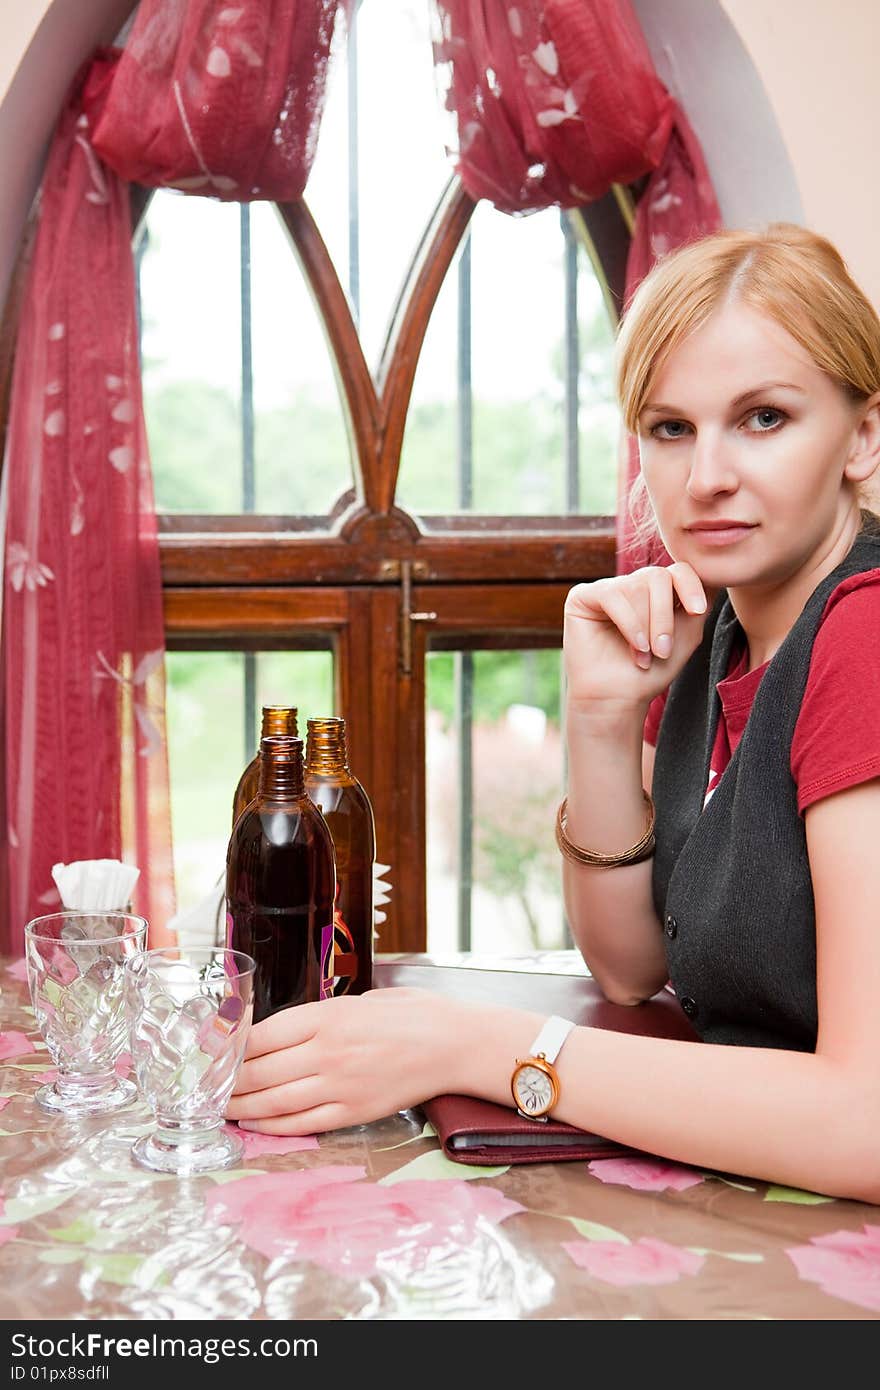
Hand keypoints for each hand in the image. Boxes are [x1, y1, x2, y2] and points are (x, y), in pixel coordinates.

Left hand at [226, 987, 471, 1134]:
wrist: (455, 1044)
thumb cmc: (413, 1014)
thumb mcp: (363, 998)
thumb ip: (323, 1014)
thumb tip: (285, 1029)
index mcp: (329, 1016)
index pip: (262, 1035)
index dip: (231, 1047)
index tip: (214, 1052)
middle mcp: (328, 1052)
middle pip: (259, 1072)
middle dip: (227, 1082)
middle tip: (206, 1086)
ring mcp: (340, 1086)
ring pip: (274, 1102)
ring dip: (241, 1108)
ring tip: (221, 1109)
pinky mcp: (354, 1112)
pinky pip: (302, 1124)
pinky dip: (272, 1127)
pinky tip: (254, 1125)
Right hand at [564, 562, 715, 708]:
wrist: (620, 699)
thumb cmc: (652, 672)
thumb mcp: (686, 634)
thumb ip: (701, 602)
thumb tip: (714, 573)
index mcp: (656, 592)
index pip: (678, 569)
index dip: (690, 585)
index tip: (698, 611)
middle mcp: (632, 585)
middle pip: (658, 576)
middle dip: (665, 616)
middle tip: (663, 650)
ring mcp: (607, 589)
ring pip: (636, 587)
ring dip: (645, 627)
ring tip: (643, 656)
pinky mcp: (582, 597)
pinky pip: (612, 595)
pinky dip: (629, 624)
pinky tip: (634, 647)